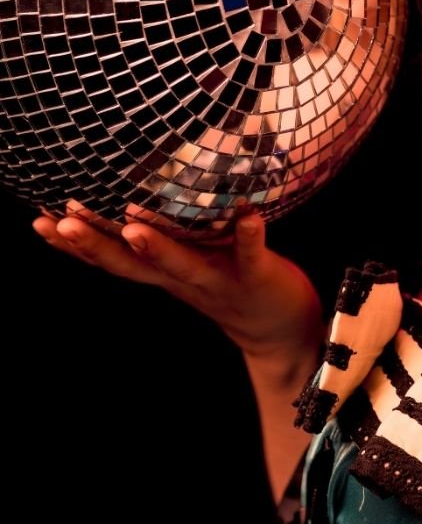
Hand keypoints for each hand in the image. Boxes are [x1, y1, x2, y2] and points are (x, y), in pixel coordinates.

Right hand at [32, 205, 323, 361]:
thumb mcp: (185, 263)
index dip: (73, 244)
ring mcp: (218, 278)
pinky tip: (250, 213)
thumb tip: (129, 193)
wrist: (279, 330)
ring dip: (156, 247)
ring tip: (132, 224)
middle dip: (94, 244)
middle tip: (62, 221)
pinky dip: (250, 235)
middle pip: (132, 264)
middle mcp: (182, 278)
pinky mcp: (257, 276)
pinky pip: (252, 254)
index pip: (110, 258)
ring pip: (181, 264)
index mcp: (162, 272)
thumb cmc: (227, 282)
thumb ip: (159, 238)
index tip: (39, 221)